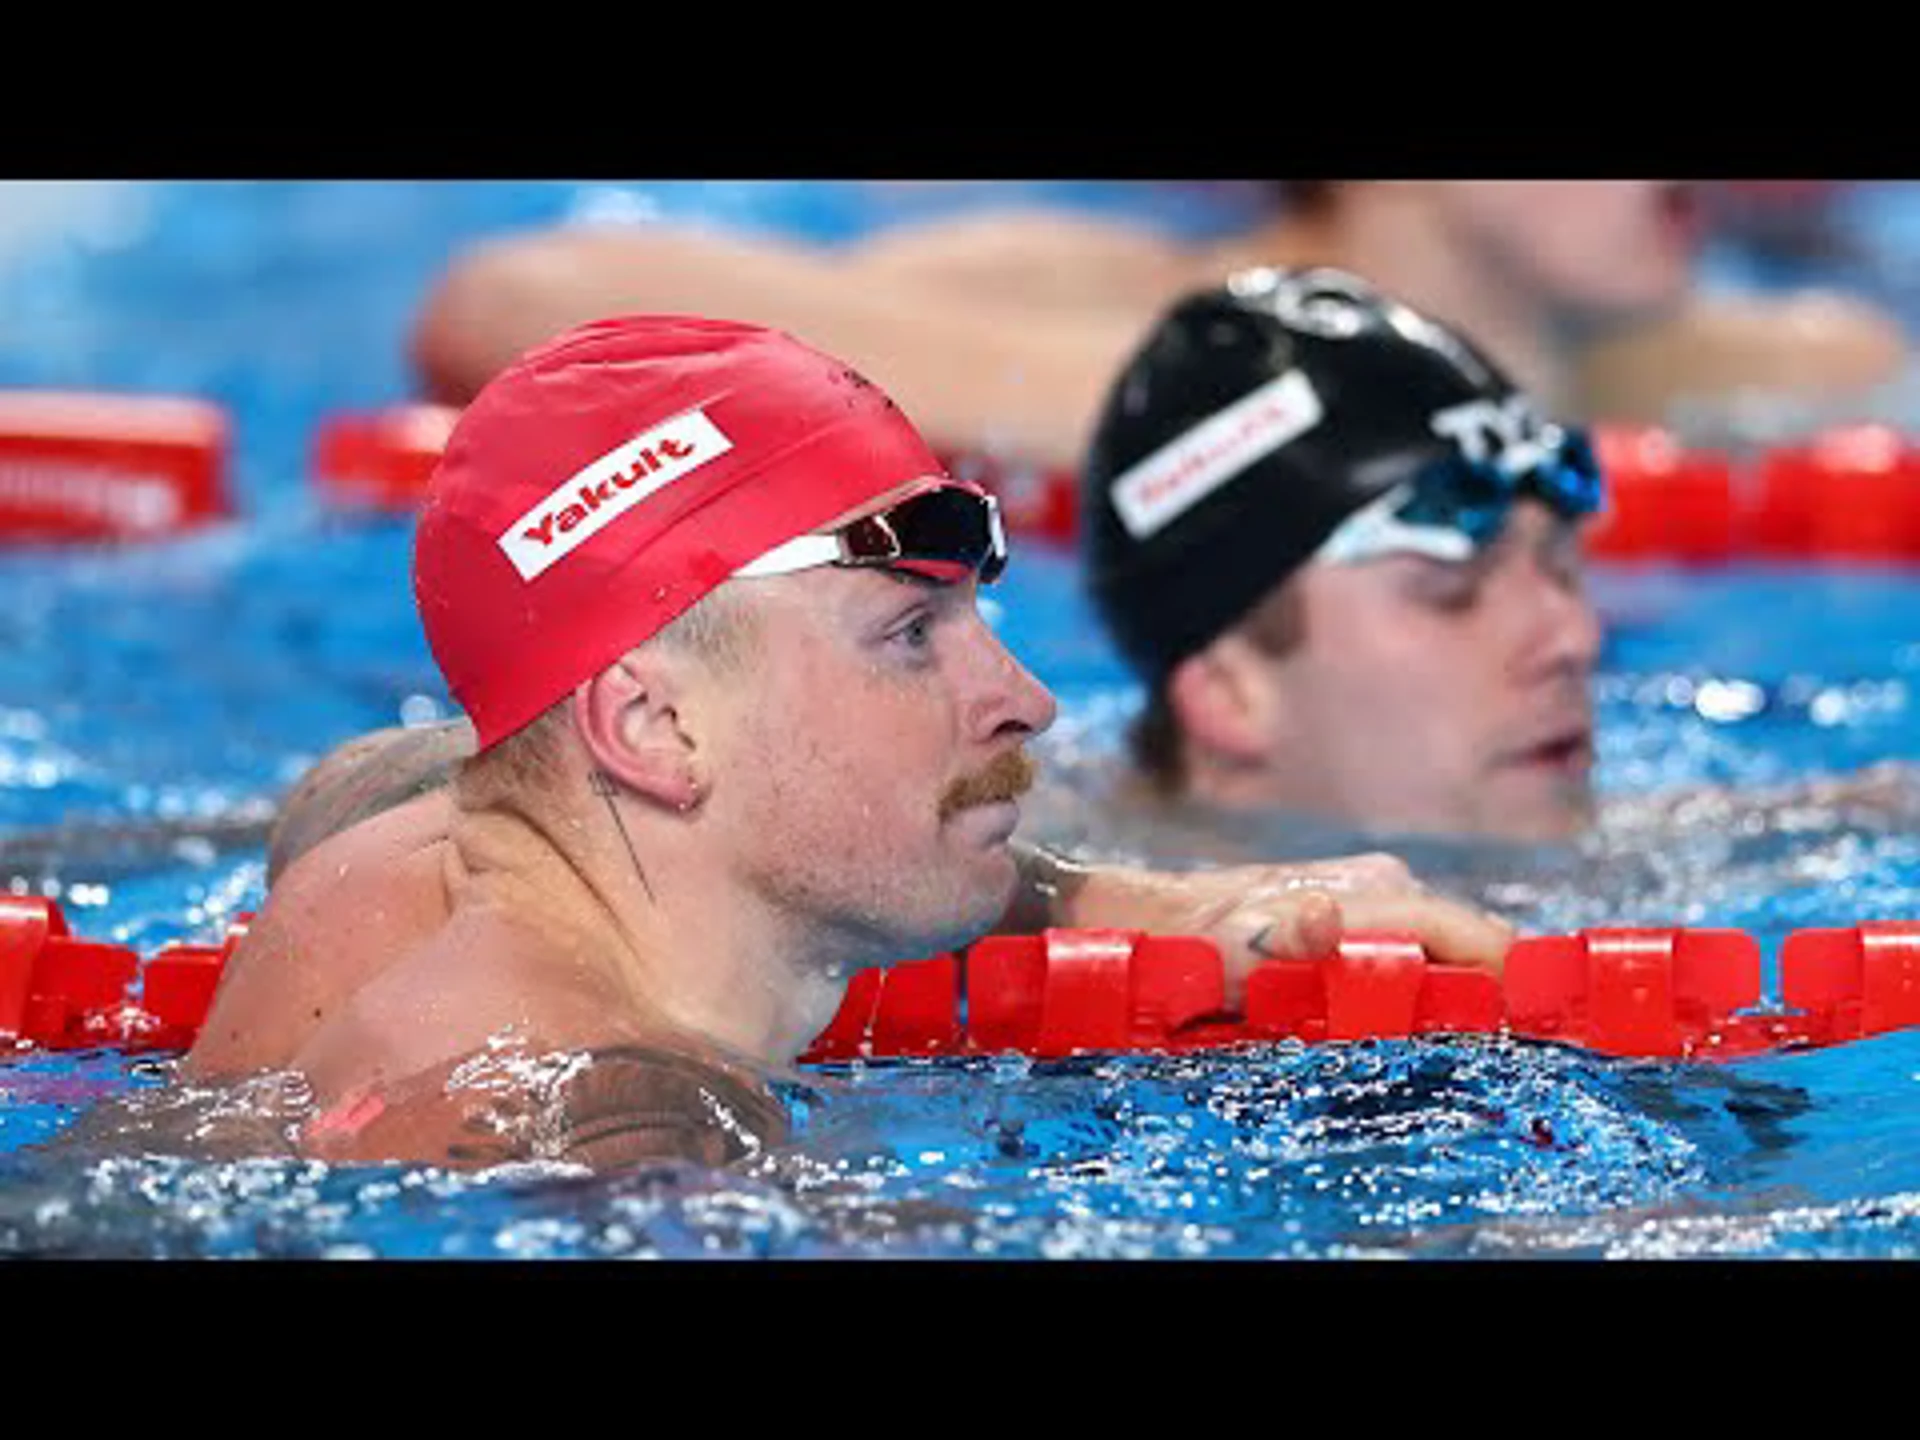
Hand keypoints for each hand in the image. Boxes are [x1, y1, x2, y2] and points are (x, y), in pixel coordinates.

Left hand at [1049, 850, 1515, 1008]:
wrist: (1150, 922)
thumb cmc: (1195, 939)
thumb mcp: (1234, 945)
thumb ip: (1283, 938)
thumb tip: (1320, 917)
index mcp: (1380, 892)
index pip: (1474, 936)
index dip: (1515, 978)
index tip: (1550, 1022)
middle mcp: (1389, 890)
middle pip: (1468, 947)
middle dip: (1491, 994)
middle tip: (1513, 1049)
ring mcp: (1375, 904)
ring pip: (1442, 953)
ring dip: (1455, 995)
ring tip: (1472, 1041)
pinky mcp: (1357, 924)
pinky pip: (1414, 957)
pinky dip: (1426, 988)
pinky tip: (1425, 1019)